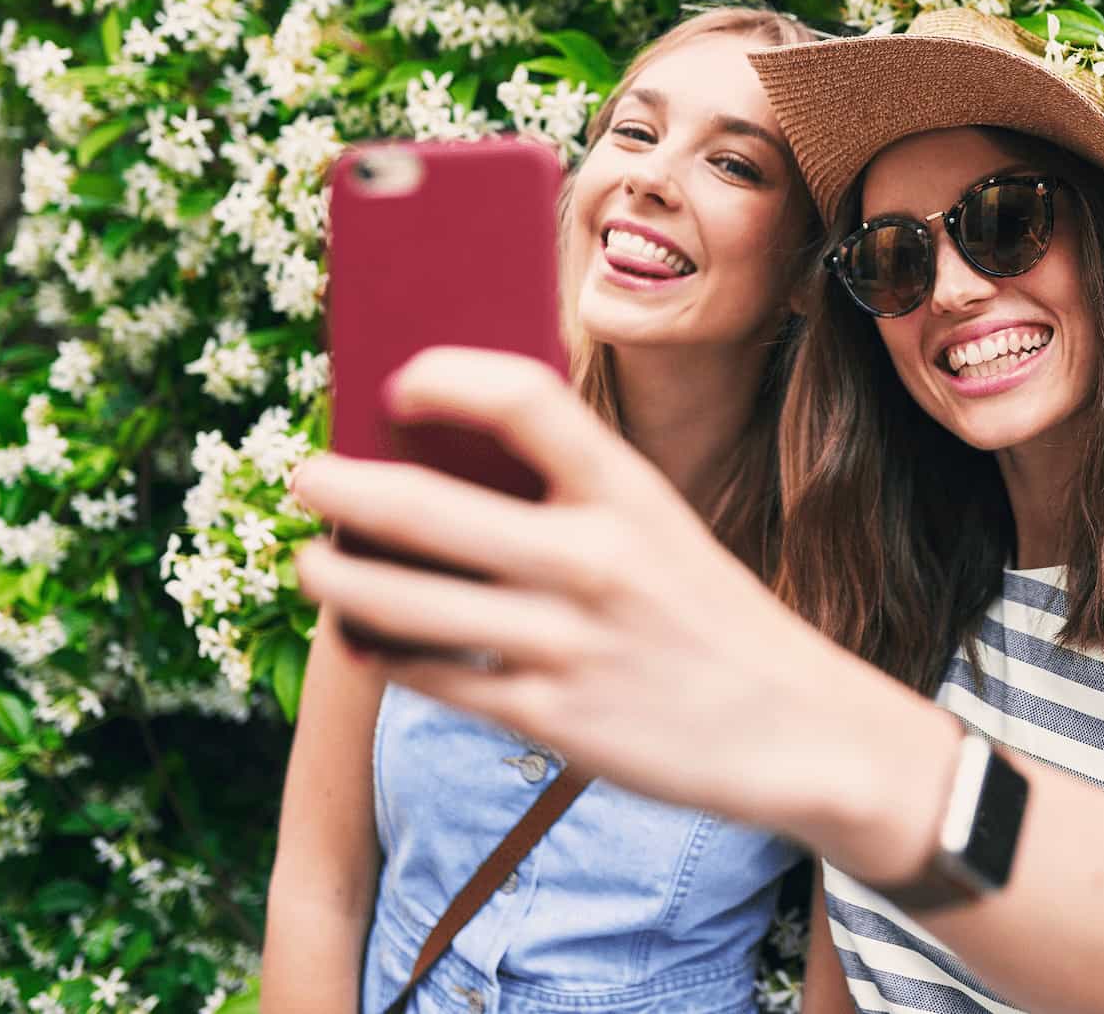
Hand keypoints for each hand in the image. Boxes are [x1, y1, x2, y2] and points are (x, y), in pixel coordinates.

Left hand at [288, 346, 875, 833]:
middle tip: (304, 475)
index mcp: (631, 492)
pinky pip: (430, 676)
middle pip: (424, 505)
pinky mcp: (550, 717)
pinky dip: (382, 650)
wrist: (799, 726)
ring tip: (312, 562)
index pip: (522, 397)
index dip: (445, 377)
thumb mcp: (664, 532)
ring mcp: (567, 642)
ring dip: (334, 576)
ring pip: (403, 601)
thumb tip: (445, 466)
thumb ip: (576, 501)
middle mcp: (595, 559)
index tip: (398, 385)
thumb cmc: (713, 617)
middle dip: (339, 486)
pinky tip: (364, 636)